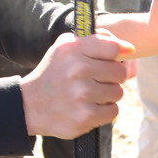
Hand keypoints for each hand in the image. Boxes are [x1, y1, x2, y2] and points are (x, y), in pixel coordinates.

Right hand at [19, 28, 134, 138]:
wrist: (29, 105)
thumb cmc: (54, 73)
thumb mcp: (65, 48)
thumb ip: (94, 40)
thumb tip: (128, 48)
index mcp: (72, 49)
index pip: (112, 47)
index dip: (121, 52)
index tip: (121, 56)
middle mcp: (77, 70)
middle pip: (120, 72)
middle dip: (112, 77)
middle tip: (98, 80)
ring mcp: (81, 94)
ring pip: (118, 92)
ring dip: (108, 95)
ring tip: (90, 94)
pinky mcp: (85, 117)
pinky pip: (113, 111)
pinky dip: (104, 111)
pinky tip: (88, 107)